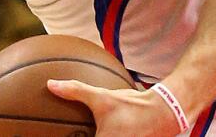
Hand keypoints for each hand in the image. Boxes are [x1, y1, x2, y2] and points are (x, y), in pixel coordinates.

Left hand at [47, 80, 182, 136]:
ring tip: (90, 130)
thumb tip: (51, 84)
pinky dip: (107, 135)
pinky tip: (107, 129)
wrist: (164, 111)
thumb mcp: (102, 97)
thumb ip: (76, 91)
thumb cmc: (132, 106)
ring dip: (97, 136)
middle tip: (76, 131)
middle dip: (81, 136)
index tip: (60, 136)